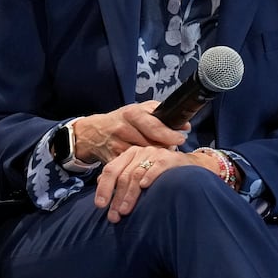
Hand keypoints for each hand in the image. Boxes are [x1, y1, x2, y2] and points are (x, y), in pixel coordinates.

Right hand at [71, 101, 188, 164]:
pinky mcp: (112, 160)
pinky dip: (142, 168)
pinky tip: (146, 165)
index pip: (154, 126)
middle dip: (163, 149)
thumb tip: (184, 125)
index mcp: (131, 114)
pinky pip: (132, 167)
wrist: (93, 132)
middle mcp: (123, 129)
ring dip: (154, 159)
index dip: (169, 135)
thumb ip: (161, 114)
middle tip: (171, 150)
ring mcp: (116, 146)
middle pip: (151, 144)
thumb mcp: (138, 110)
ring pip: (143, 157)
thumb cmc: (122, 120)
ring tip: (159, 157)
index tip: (180, 139)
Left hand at [94, 145, 221, 222]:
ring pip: (136, 175)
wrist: (188, 166)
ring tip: (124, 211)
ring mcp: (154, 153)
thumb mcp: (138, 172)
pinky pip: (157, 166)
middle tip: (113, 216)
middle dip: (116, 198)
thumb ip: (120, 176)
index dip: (103, 188)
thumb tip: (99, 183)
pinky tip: (145, 187)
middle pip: (122, 176)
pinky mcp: (169, 158)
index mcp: (128, 155)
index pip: (110, 170)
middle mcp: (139, 152)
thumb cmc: (159, 173)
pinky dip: (150, 176)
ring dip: (130, 195)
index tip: (100, 206)